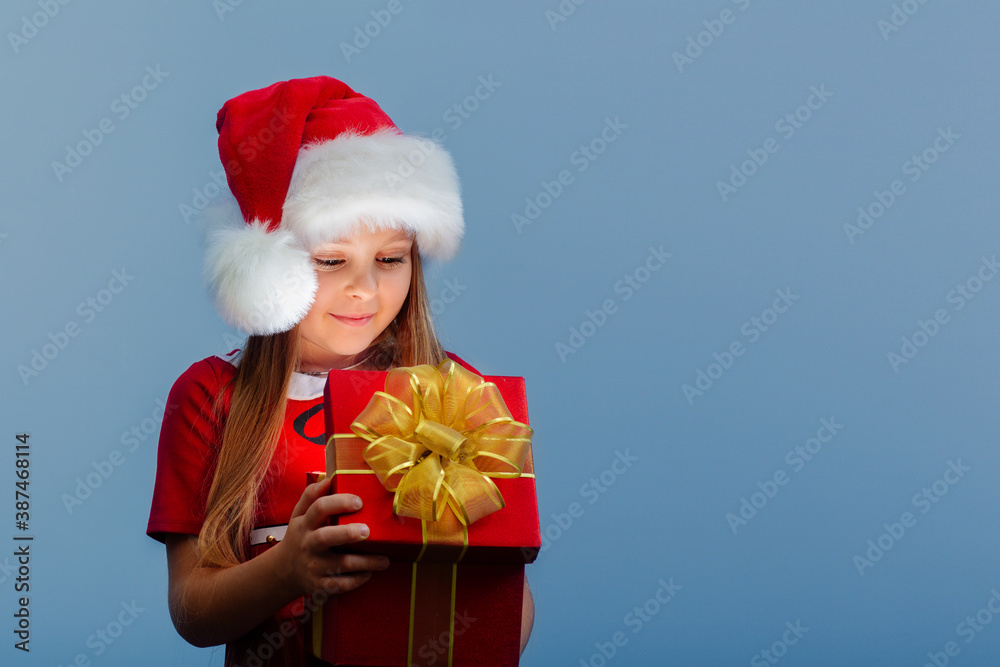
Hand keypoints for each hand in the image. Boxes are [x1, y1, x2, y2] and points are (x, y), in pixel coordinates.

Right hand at [273, 476, 389, 598]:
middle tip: (368, 531)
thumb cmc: (299, 537)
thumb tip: (329, 478)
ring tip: (384, 560)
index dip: (339, 502)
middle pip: (326, 537)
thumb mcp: (298, 515)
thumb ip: (311, 496)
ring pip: (339, 564)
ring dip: (364, 562)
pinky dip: (356, 581)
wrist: (282, 571)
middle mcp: (308, 544)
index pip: (319, 508)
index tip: (359, 502)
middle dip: (348, 534)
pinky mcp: (319, 585)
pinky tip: (369, 574)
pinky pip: (340, 585)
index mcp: (305, 524)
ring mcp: (313, 566)